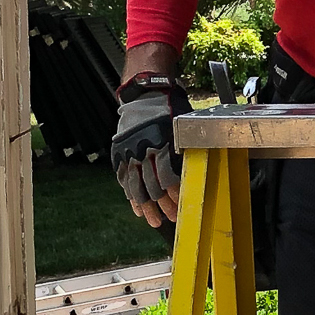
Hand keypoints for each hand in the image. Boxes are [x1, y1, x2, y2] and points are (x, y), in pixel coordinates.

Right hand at [111, 79, 188, 225]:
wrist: (145, 93)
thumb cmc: (170, 109)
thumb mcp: (182, 126)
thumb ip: (185, 150)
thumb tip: (194, 175)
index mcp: (159, 143)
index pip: (167, 176)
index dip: (175, 194)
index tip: (182, 207)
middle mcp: (141, 150)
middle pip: (151, 185)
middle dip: (162, 205)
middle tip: (171, 219)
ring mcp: (128, 152)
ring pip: (135, 186)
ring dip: (145, 206)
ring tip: (152, 220)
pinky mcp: (120, 153)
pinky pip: (124, 179)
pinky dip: (130, 195)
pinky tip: (137, 207)